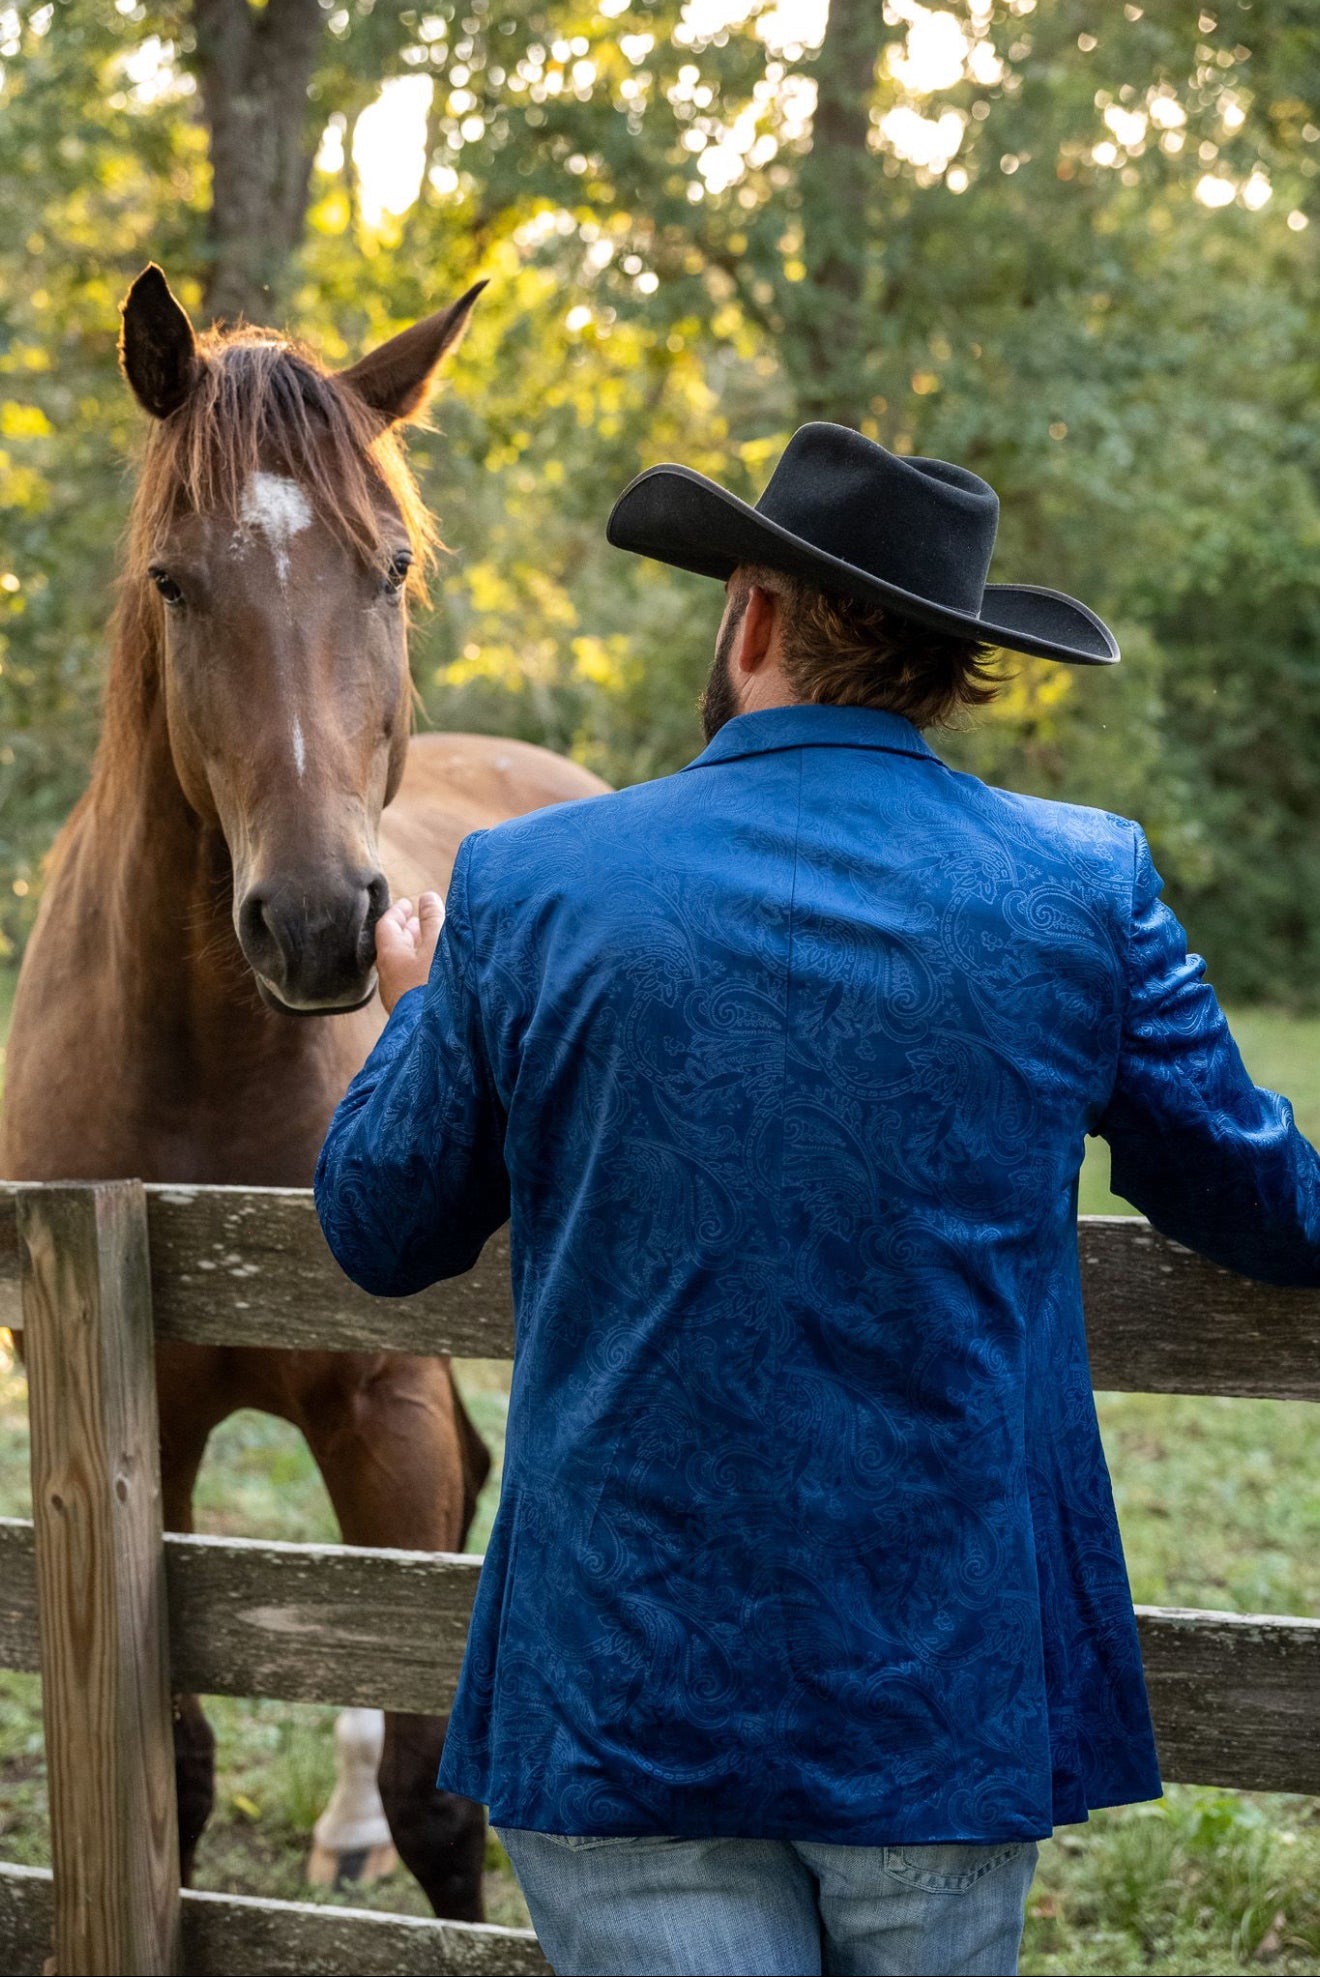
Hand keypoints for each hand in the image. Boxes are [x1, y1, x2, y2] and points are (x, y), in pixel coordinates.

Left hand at [375, 891, 444, 1014]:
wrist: (436, 1031)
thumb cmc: (435, 984)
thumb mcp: (438, 944)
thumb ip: (432, 919)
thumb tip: (427, 897)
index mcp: (390, 955)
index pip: (386, 926)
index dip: (398, 911)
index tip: (408, 903)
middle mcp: (388, 975)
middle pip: (393, 946)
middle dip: (407, 930)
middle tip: (419, 920)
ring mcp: (396, 994)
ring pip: (402, 964)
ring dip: (414, 949)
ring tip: (430, 942)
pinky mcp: (407, 1008)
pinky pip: (409, 979)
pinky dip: (419, 966)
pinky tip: (435, 969)